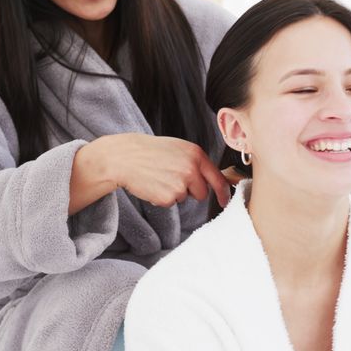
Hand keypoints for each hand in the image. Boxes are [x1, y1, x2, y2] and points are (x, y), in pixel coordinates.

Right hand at [100, 133, 230, 208]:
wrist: (125, 157)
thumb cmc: (150, 151)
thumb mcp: (178, 148)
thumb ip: (195, 161)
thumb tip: (209, 178)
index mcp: (196, 154)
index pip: (217, 178)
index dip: (223, 192)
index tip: (225, 200)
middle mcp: (191, 169)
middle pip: (202, 192)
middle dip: (190, 191)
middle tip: (171, 178)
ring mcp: (180, 184)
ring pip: (185, 198)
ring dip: (174, 193)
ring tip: (159, 177)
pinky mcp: (168, 197)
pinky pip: (171, 203)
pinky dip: (162, 197)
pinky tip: (153, 184)